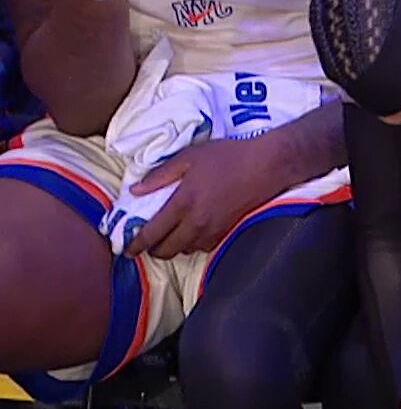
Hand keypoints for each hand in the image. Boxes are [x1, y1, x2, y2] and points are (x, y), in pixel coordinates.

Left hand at [125, 138, 281, 258]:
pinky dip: (192, 244)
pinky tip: (191, 233)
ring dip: (173, 248)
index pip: (152, 233)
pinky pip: (203, 247)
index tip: (126, 249)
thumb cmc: (227, 157)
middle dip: (153, 251)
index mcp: (183, 203)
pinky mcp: (227, 232)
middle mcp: (197, 223)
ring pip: (185, 251)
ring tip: (168, 237)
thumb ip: (160, 175)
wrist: (266, 166)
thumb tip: (135, 190)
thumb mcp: (189, 157)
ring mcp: (214, 230)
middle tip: (146, 244)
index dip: (136, 244)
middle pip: (167, 250)